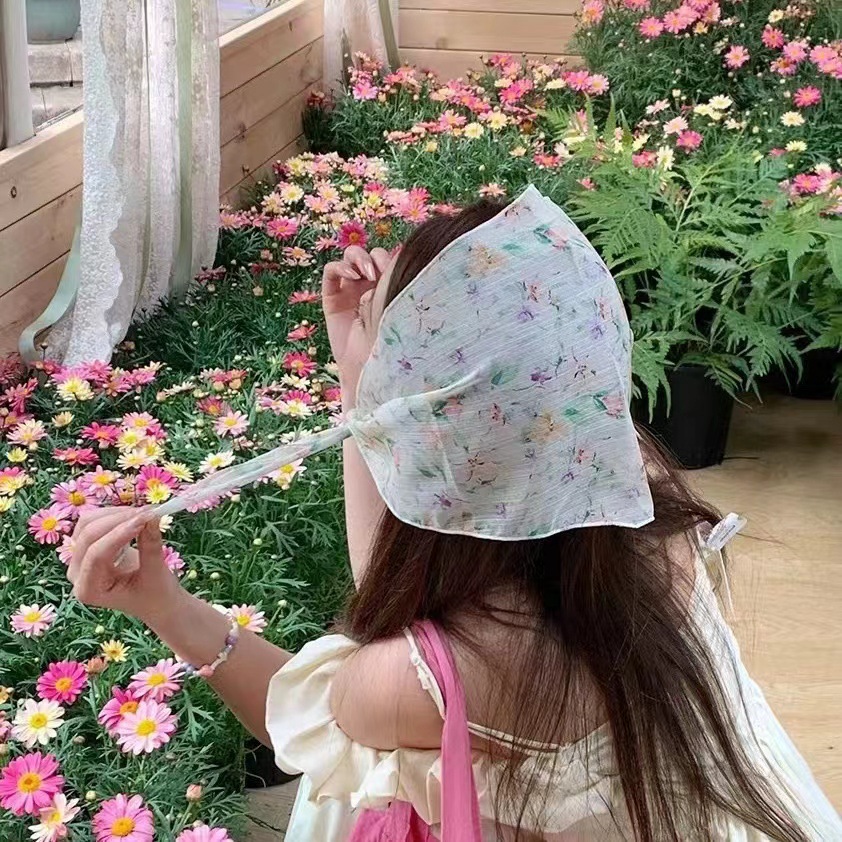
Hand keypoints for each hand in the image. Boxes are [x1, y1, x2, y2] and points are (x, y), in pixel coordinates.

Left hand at [67, 508, 184, 625]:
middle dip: (118, 519)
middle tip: (148, 513)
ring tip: (144, 513)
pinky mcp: (87, 547)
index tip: (146, 519)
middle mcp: (77, 575)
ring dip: (116, 513)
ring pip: (87, 523)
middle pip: (88, 535)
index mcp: (89, 591)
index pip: (97, 555)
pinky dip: (114, 514)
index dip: (120, 533)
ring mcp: (79, 559)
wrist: (154, 601)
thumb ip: (150, 545)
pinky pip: (93, 521)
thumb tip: (151, 516)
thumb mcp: (156, 573)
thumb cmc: (156, 595)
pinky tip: (134, 516)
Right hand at [322, 246, 391, 396]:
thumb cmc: (388, 341)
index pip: (388, 260)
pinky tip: (352, 276)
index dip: (391, 258)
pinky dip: (340, 267)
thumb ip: (399, 288)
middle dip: (376, 258)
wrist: (367, 367)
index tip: (398, 268)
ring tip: (368, 273)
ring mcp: (349, 289)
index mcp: (388, 287)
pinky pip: (331, 271)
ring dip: (359, 259)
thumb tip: (407, 261)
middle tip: (381, 272)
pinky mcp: (332, 296)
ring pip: (351, 257)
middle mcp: (369, 285)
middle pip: (370, 255)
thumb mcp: (397, 309)